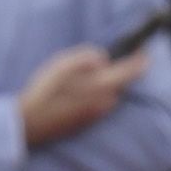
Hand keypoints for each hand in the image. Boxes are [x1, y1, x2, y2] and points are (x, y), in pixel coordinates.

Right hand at [12, 39, 146, 148]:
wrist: (29, 123)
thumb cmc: (45, 91)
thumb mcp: (64, 64)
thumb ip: (88, 57)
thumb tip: (103, 58)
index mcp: (103, 85)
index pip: (135, 70)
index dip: (141, 56)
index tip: (141, 47)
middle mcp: (105, 102)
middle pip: (122, 82)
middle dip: (118, 70)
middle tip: (102, 60)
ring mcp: (97, 114)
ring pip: (110, 93)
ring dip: (104, 83)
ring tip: (83, 75)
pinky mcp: (87, 122)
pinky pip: (98, 103)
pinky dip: (94, 94)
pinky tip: (75, 91)